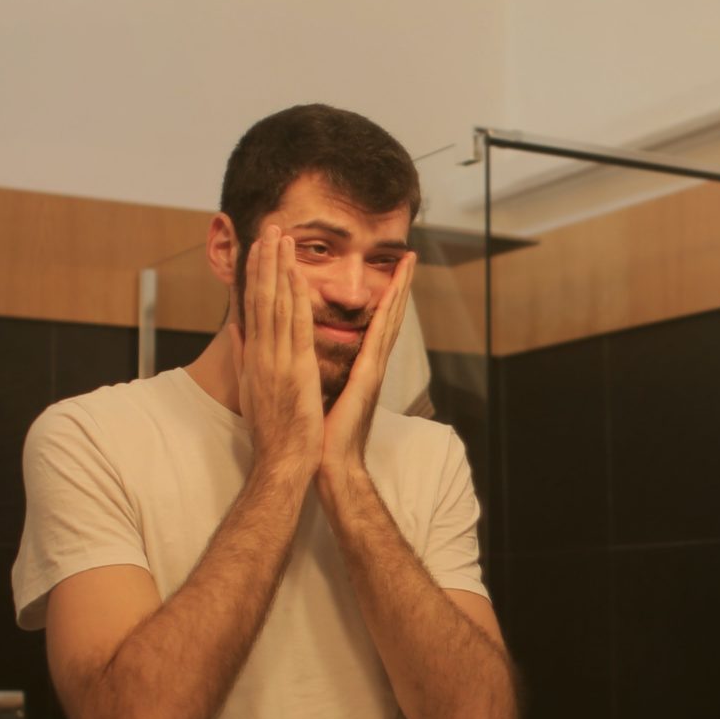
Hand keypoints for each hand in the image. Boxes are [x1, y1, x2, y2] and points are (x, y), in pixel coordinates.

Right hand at [237, 229, 322, 482]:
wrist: (281, 460)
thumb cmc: (272, 431)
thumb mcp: (251, 387)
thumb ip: (242, 356)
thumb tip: (235, 330)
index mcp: (253, 356)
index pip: (251, 306)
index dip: (254, 273)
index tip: (257, 247)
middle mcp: (261, 352)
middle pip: (259, 297)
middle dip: (264, 260)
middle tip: (268, 227)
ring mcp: (276, 359)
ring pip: (274, 304)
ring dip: (277, 269)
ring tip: (280, 237)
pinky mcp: (295, 369)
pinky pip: (294, 327)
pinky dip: (294, 299)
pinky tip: (296, 275)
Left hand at [317, 252, 415, 497]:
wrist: (329, 463)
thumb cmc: (321, 432)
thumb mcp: (320, 390)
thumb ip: (321, 368)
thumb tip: (309, 353)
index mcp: (360, 366)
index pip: (375, 322)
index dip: (384, 295)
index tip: (390, 270)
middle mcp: (372, 364)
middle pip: (389, 315)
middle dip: (400, 284)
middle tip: (409, 255)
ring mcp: (374, 370)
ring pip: (389, 321)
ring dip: (400, 290)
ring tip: (408, 264)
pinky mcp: (368, 378)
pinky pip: (377, 338)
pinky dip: (385, 314)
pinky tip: (389, 296)